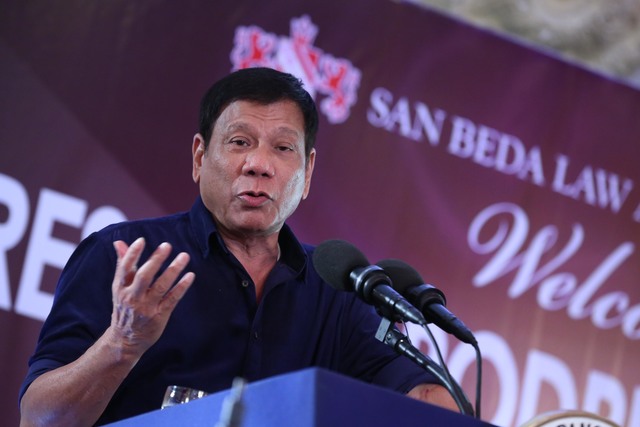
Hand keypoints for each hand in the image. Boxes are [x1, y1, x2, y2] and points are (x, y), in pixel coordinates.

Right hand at [109, 238, 194, 356]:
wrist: (125, 340)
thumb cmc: (124, 307)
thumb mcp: (119, 287)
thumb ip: (122, 264)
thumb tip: (119, 242)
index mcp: (120, 288)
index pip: (125, 268)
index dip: (132, 254)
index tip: (142, 240)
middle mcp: (132, 297)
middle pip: (144, 276)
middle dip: (155, 260)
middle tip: (167, 245)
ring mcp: (146, 307)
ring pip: (161, 286)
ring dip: (173, 270)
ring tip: (184, 256)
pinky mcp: (159, 315)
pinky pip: (172, 299)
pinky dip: (181, 287)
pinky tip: (190, 275)